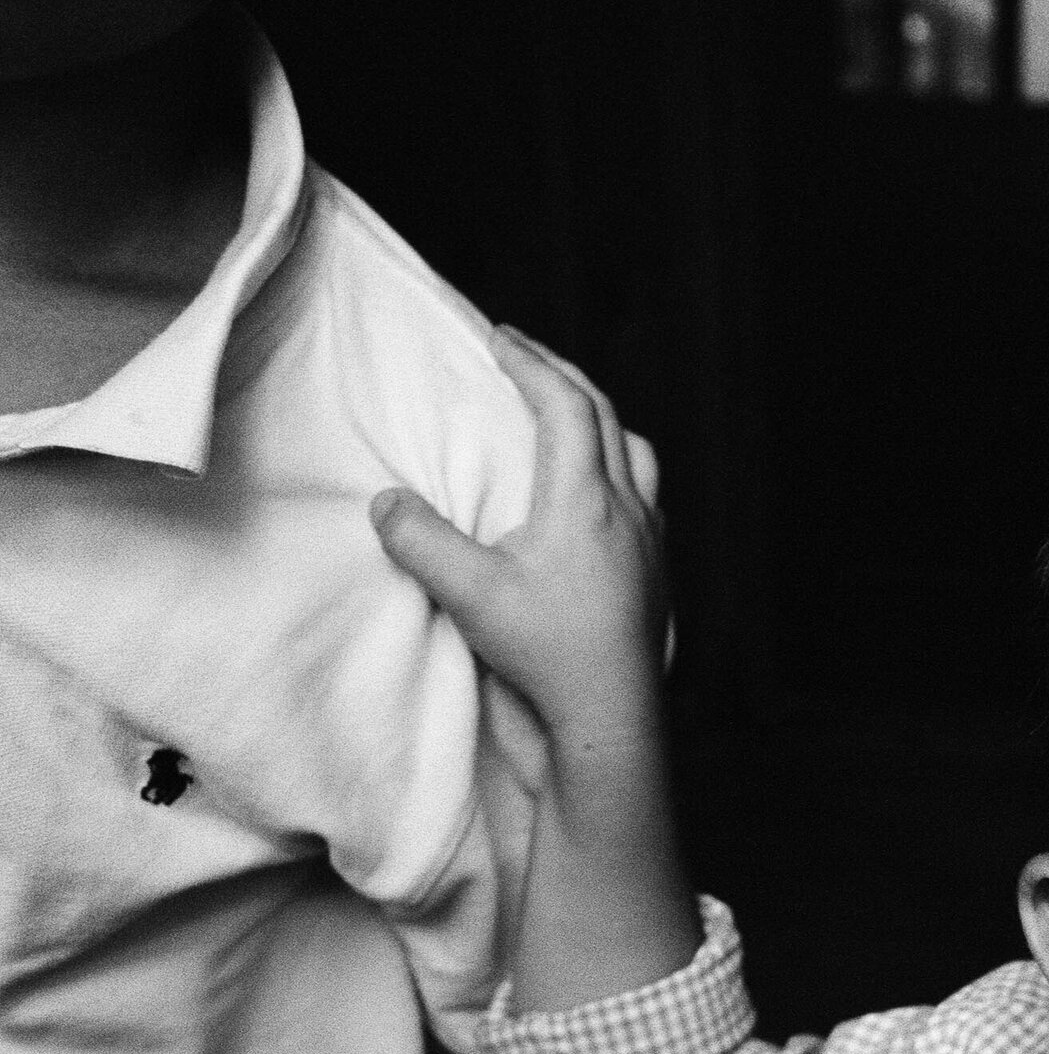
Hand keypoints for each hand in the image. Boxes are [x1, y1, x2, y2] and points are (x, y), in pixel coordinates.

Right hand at [373, 327, 665, 761]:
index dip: (531, 362)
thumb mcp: (470, 595)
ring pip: (636, 454)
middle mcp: (629, 509)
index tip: (499, 337)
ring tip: (567, 417)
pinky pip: (645, 497)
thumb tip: (386, 502)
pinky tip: (595, 496)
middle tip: (524, 356)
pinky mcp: (657, 572)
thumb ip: (422, 542)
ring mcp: (651, 541)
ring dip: (601, 421)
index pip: (564, 405)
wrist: (611, 716)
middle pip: (605, 415)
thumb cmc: (547, 654)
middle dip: (562, 376)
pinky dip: (617, 470)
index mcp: (585, 499)